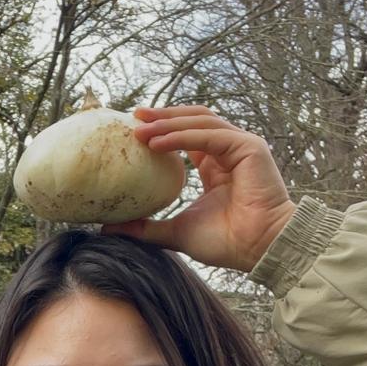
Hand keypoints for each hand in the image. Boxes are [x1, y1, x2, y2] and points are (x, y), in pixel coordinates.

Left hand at [104, 105, 296, 273]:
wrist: (257, 249)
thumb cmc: (226, 242)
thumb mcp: (174, 232)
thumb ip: (145, 227)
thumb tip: (109, 228)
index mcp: (215, 166)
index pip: (187, 137)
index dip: (162, 129)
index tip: (133, 129)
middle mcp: (229, 151)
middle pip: (193, 121)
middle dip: (162, 117)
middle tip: (133, 116)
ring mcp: (241, 146)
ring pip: (200, 123)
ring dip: (168, 123)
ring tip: (139, 129)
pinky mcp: (248, 147)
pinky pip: (208, 136)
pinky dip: (181, 137)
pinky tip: (157, 143)